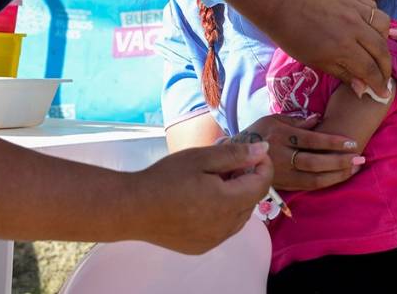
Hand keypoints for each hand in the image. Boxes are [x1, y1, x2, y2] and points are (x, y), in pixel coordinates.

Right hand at [128, 141, 271, 253]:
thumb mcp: (200, 158)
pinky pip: (224, 229)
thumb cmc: (165, 178)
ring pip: (240, 217)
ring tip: (214, 181)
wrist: (132, 208)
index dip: (264, 165)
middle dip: (248, 180)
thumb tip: (263, 150)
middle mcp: (226, 226)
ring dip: (237, 198)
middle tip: (227, 164)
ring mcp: (214, 239)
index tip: (255, 152)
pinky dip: (223, 214)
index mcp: (228, 202)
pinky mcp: (201, 247)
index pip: (262, 184)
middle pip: (252, 200)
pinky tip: (203, 201)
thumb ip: (235, 155)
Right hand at [242, 115, 361, 191]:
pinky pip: (308, 187)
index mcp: (280, 136)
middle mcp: (281, 156)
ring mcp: (282, 174)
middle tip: (359, 158)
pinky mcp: (283, 185)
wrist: (235, 157)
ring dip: (338, 175)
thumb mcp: (272, 119)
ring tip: (355, 168)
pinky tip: (340, 177)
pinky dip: (327, 182)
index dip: (333, 142)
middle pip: (315, 162)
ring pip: (314, 179)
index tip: (352, 142)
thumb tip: (318, 119)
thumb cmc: (259, 132)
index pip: (312, 141)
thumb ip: (296, 121)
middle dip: (340, 161)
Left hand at [266, 0, 392, 98]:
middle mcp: (354, 28)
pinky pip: (374, 9)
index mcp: (343, 48)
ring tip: (378, 51)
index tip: (383, 93)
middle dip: (386, 68)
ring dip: (385, 41)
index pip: (370, 69)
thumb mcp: (317, 63)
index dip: (378, 84)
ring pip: (384, 26)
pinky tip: (370, 29)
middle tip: (385, 78)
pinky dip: (376, 21)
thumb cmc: (295, 40)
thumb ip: (344, 74)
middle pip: (382, 50)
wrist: (283, 8)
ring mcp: (355, 11)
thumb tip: (363, 89)